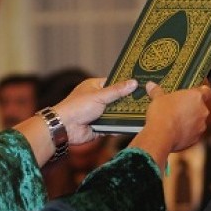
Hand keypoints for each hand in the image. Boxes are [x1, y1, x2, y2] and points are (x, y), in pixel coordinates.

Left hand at [16, 78, 137, 165]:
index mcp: (95, 87)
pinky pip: (113, 126)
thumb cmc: (78, 106)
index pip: (113, 83)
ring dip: (124, 115)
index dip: (125, 84)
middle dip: (127, 101)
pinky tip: (131, 125)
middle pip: (116, 99)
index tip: (139, 84)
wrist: (66, 127)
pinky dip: (119, 126)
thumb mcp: (100, 95)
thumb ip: (117, 91)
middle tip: (144, 99)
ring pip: (116, 113)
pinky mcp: (100, 126)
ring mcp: (99, 113)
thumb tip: (133, 83)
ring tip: (142, 112)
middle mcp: (97, 99)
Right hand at [129, 82, 210, 172]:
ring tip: (176, 122)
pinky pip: (193, 134)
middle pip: (200, 107)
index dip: (201, 92)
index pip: (206, 91)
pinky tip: (176, 132)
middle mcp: (202, 111)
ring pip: (198, 121)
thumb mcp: (157, 99)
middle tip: (179, 108)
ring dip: (190, 121)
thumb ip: (157, 91)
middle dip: (192, 108)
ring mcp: (200, 126)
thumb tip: (151, 85)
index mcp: (196, 97)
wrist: (161, 135)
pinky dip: (187, 133)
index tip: (194, 93)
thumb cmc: (162, 114)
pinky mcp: (196, 138)